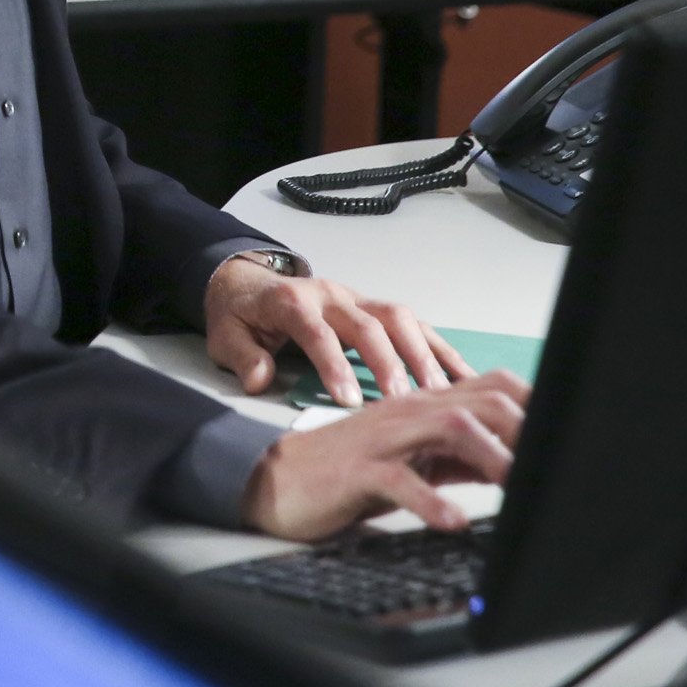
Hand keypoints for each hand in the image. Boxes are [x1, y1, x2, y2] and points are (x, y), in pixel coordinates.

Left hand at [204, 257, 475, 406]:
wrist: (246, 284)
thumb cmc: (241, 315)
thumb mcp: (225, 335)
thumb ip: (243, 356)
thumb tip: (258, 379)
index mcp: (292, 301)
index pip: (317, 331)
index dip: (334, 364)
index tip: (350, 401)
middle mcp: (330, 295)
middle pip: (367, 323)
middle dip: (387, 362)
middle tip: (402, 402)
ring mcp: (357, 299)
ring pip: (398, 318)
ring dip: (421, 355)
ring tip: (439, 394)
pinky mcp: (374, 308)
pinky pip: (414, 324)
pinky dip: (439, 348)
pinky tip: (461, 376)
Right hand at [240, 369, 529, 539]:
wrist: (277, 479)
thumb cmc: (346, 469)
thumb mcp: (413, 459)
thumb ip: (459, 455)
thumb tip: (516, 460)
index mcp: (423, 405)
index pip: (491, 387)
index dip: (534, 405)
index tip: (564, 435)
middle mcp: (407, 411)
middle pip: (480, 401)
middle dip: (524, 430)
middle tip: (551, 466)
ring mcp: (383, 438)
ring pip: (449, 428)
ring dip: (492, 457)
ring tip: (518, 486)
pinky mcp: (357, 470)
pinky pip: (400, 481)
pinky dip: (431, 502)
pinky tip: (453, 521)